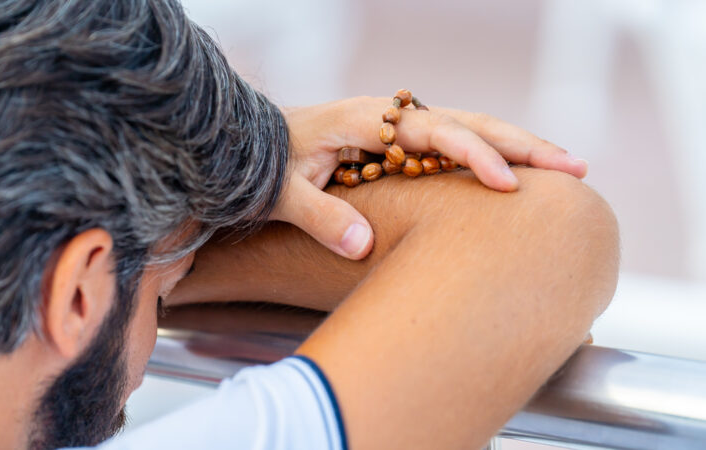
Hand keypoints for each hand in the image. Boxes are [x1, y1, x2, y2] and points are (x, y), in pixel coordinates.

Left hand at [270, 96, 587, 259]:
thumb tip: (362, 247)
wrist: (251, 143)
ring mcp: (399, 127)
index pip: (434, 132)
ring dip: (517, 147)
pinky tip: (520, 175)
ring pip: (470, 129)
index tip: (507, 185)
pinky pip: (456, 144)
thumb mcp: (281, 192)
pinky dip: (492, 155)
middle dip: (522, 145)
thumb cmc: (264, 164)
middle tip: (574, 168)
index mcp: (365, 119)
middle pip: (468, 122)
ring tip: (566, 168)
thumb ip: (318, 216)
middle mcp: (390, 116)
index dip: (473, 155)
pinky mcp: (401, 143)